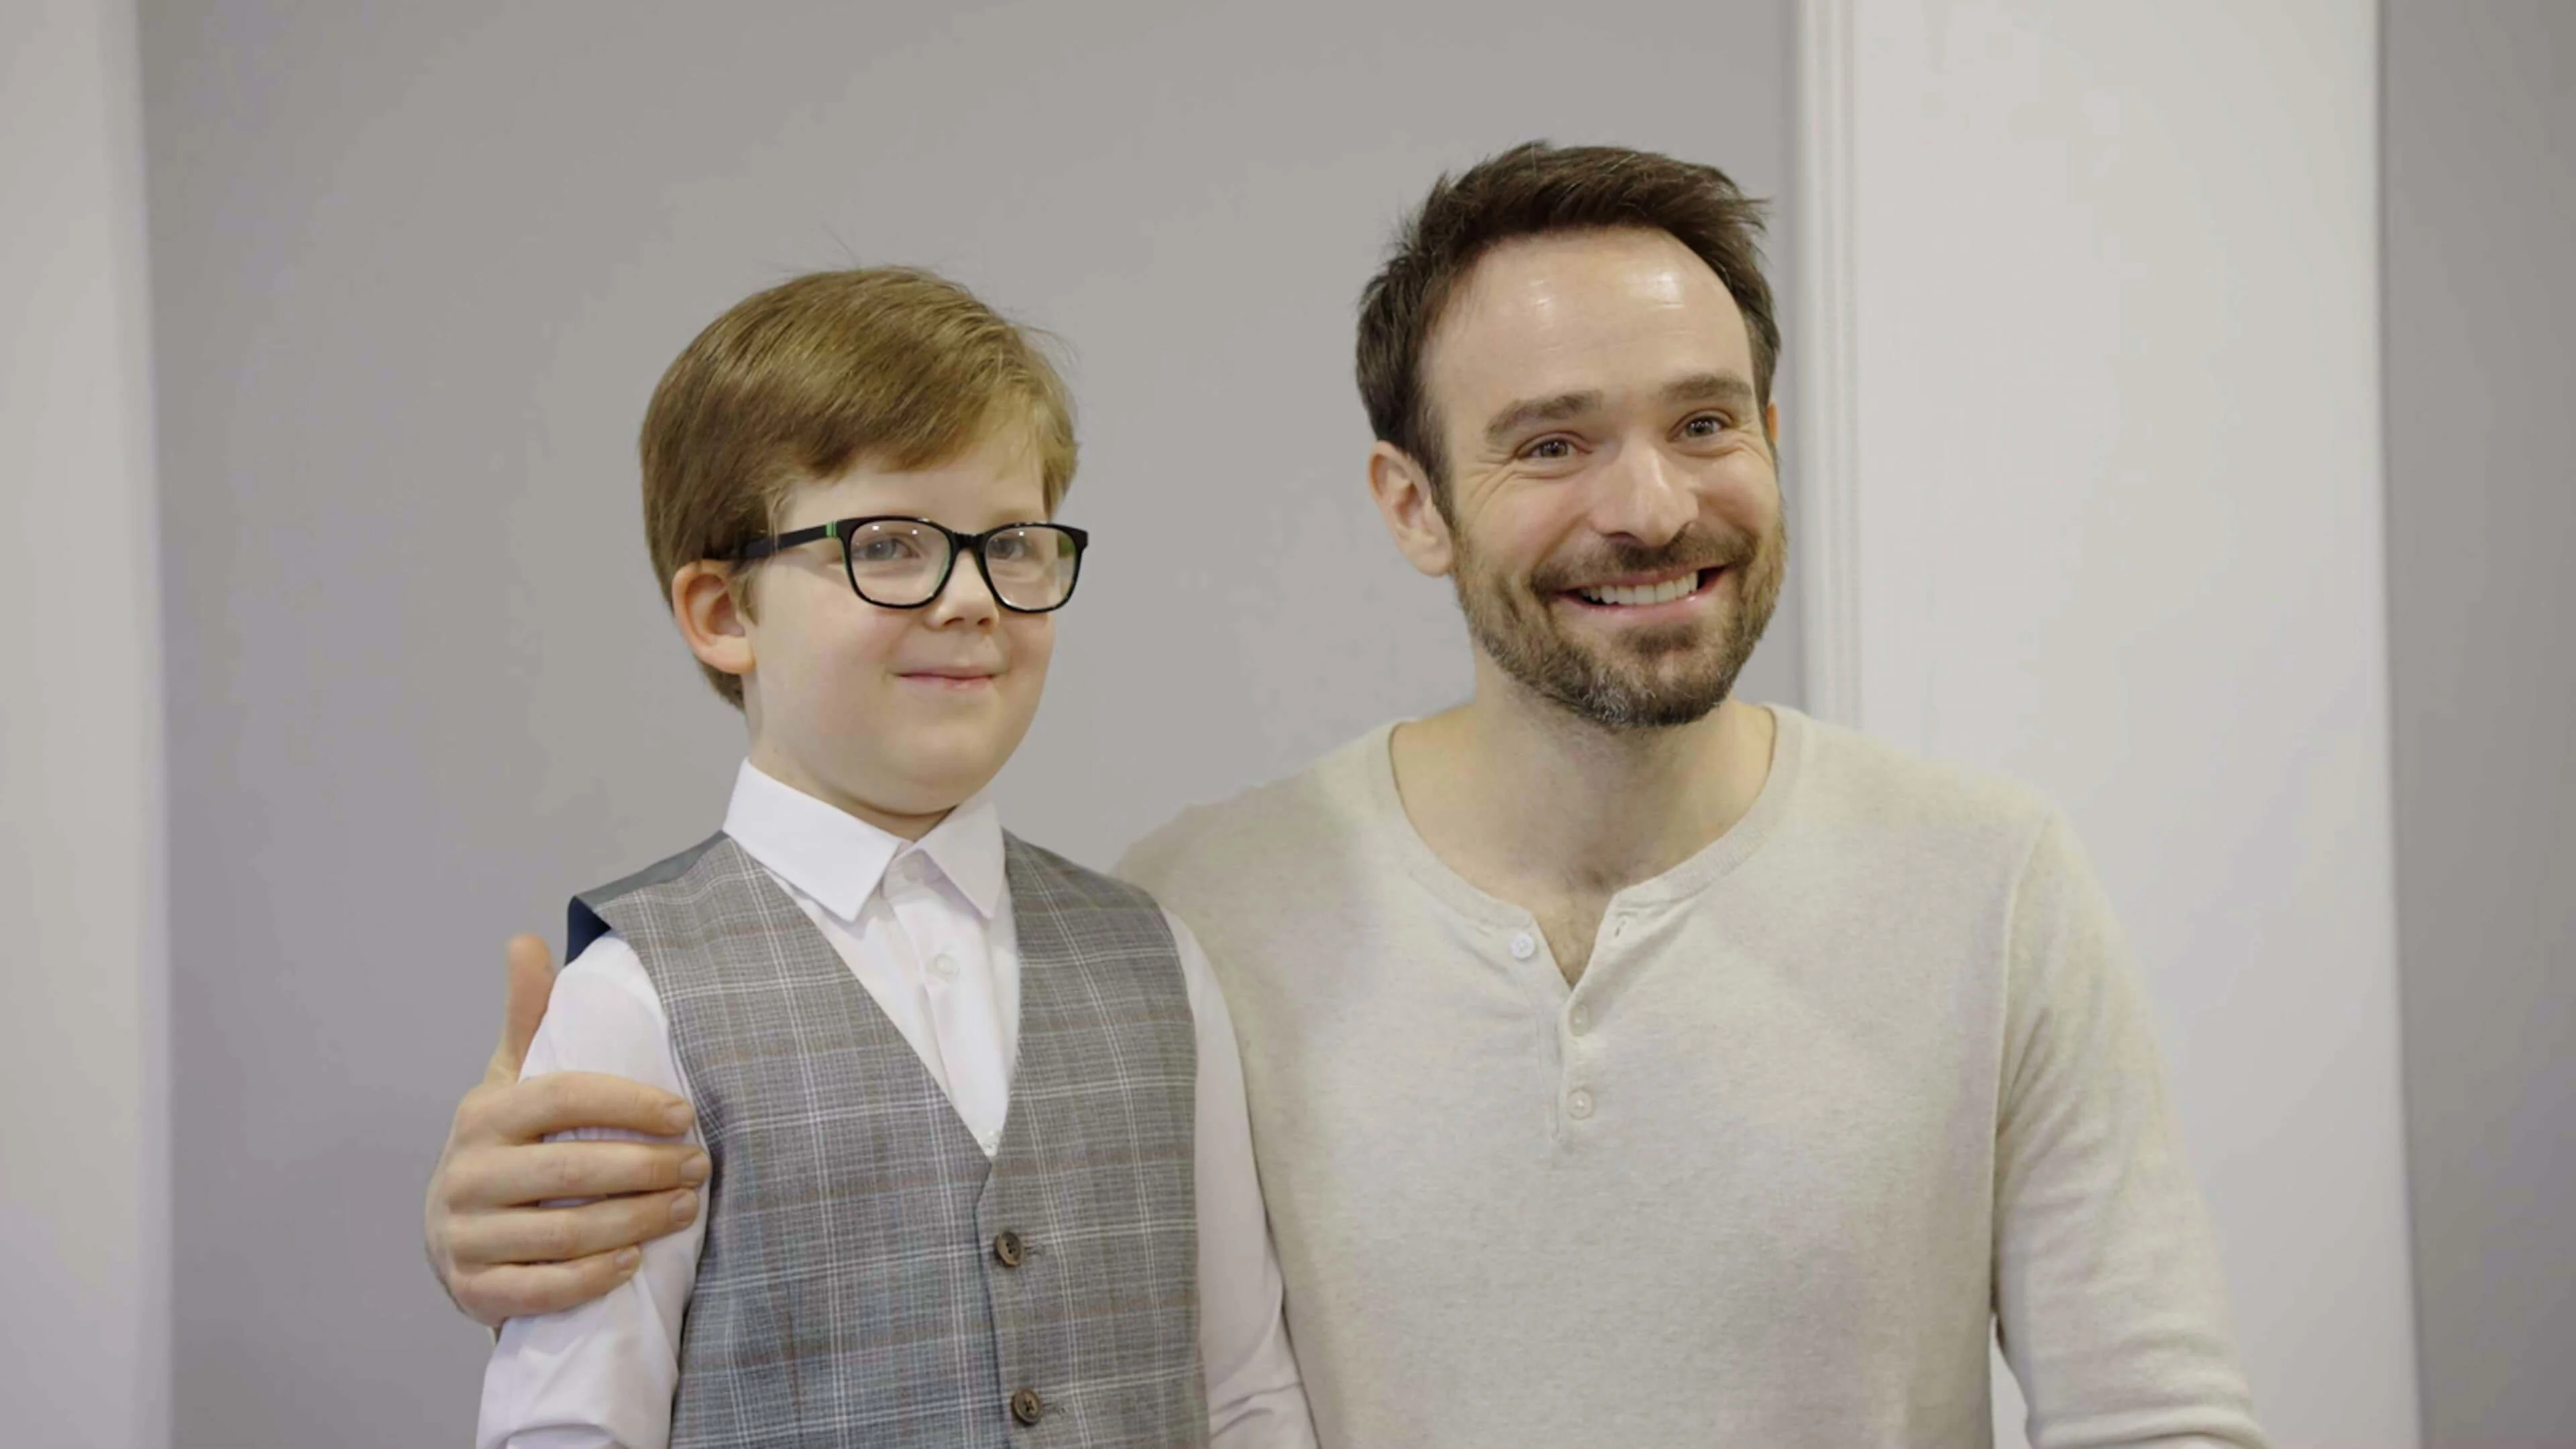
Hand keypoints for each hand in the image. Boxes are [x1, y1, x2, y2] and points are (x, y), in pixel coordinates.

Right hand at [424, 934, 709, 1325]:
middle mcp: (465, 1174)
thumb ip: (528, 1019)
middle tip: (700, 1167)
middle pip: (571, 1169)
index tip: (685, 1112)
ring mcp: (462, 1237)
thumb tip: (525, 940)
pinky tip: (633, 1261)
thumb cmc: (503, 1147)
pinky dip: (592, 1276)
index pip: (563, 1096)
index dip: (629, 1102)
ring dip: (635, 1222)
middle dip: (646, 1168)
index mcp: (483, 1114)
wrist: (452, 1234)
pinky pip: (541, 1289)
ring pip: (564, 1233)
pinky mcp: (471, 1291)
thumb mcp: (510, 1082)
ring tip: (685, 1208)